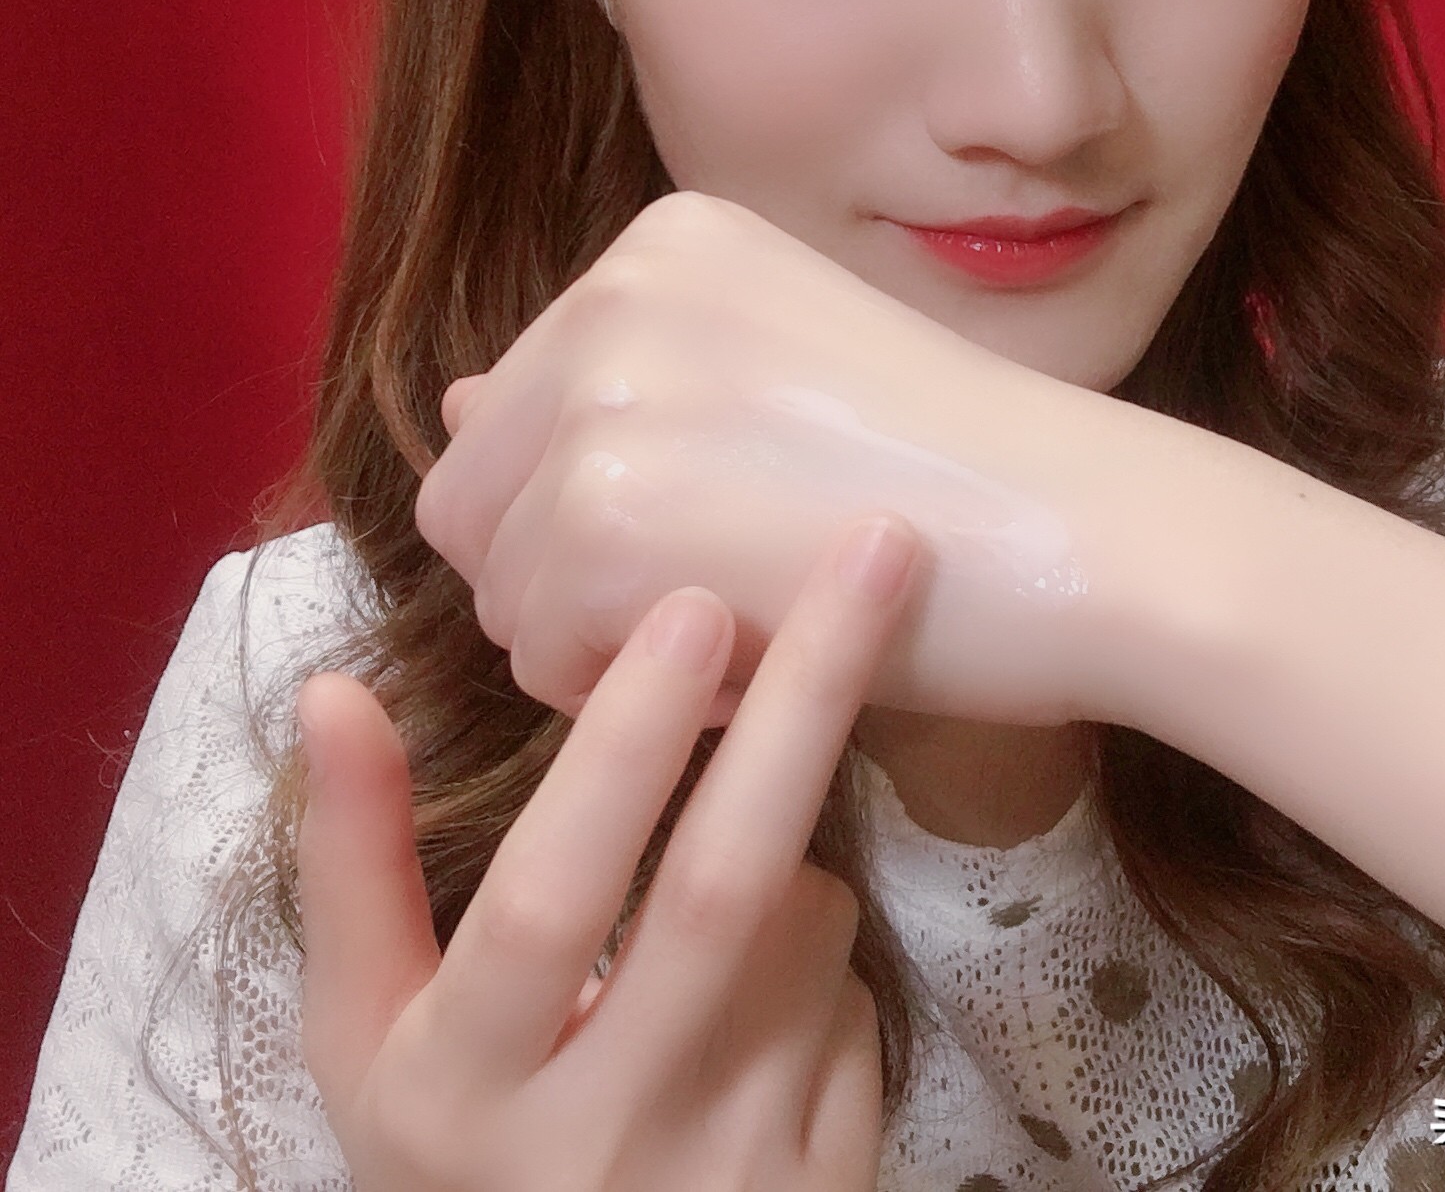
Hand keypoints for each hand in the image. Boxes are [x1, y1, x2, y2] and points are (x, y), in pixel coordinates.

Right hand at [296, 513, 921, 1191]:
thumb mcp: (371, 1039)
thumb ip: (352, 868)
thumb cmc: (459, 1150)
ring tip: (712, 907)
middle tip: (876, 549)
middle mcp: (605, 1139)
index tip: (689, 602)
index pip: (546, 903)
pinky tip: (753, 1006)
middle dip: (805, 702)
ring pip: (810, 929)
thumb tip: (335, 687)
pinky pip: (854, 1004)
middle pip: (720, 890)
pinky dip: (816, 959)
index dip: (618, 753)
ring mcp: (733, 1174)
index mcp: (467, 1093)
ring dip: (789, 861)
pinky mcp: (829, 1186)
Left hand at [415, 190, 1133, 726]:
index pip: (515, 415)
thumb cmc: (960, 475)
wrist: (1088, 531)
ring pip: (500, 586)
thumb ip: (615, 383)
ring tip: (760, 612)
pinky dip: (642, 695)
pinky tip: (763, 654)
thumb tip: (450, 404)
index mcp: (662, 245)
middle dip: (576, 580)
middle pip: (477, 498)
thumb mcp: (779, 378)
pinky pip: (541, 657)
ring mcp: (603, 396)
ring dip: (610, 641)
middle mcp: (614, 293)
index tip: (740, 520)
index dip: (608, 516)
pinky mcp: (605, 515)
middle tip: (736, 586)